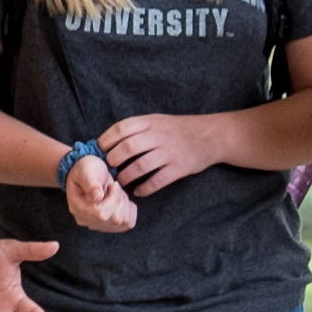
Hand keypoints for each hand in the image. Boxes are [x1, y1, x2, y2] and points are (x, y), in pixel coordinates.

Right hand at [59, 152, 137, 233]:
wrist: (90, 174)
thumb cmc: (87, 170)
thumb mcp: (86, 171)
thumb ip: (91, 183)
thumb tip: (97, 197)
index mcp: (78, 208)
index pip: (101, 214)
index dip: (113, 199)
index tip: (113, 184)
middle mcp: (87, 221)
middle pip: (115, 219)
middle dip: (119, 199)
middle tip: (113, 186)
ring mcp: (99, 226)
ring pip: (124, 221)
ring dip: (124, 203)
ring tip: (115, 192)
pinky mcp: (111, 226)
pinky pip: (129, 223)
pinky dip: (129, 210)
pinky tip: (119, 200)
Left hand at [90, 112, 227, 197]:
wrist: (212, 136)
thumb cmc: (180, 129)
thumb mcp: (159, 120)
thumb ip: (139, 128)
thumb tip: (112, 140)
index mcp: (152, 122)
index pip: (122, 128)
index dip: (107, 139)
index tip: (99, 149)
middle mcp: (159, 136)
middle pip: (129, 147)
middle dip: (114, 158)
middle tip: (108, 167)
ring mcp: (170, 152)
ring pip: (141, 166)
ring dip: (126, 176)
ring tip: (120, 181)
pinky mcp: (179, 168)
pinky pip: (158, 180)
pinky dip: (145, 188)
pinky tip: (138, 191)